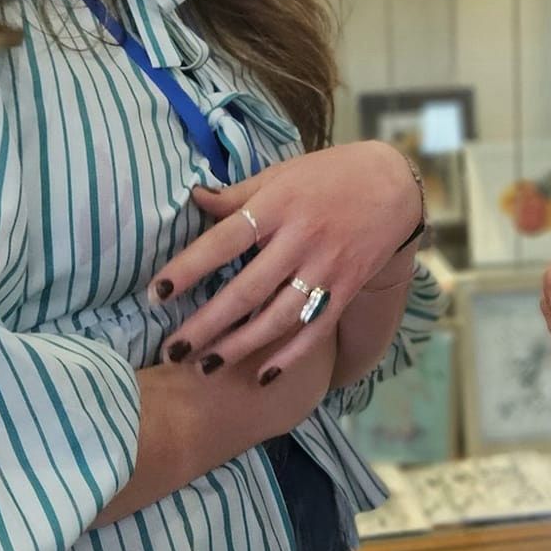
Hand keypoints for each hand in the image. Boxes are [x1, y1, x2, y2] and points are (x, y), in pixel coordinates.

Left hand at [149, 142, 418, 381]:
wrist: (393, 184)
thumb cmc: (329, 174)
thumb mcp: (282, 174)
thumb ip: (238, 195)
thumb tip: (194, 197)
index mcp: (278, 206)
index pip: (224, 240)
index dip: (189, 267)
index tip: (157, 292)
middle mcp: (301, 240)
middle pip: (247, 290)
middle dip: (206, 324)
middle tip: (170, 351)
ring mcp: (326, 268)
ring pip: (278, 318)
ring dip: (239, 347)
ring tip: (204, 367)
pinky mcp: (347, 289)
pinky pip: (316, 330)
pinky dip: (289, 356)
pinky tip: (261, 375)